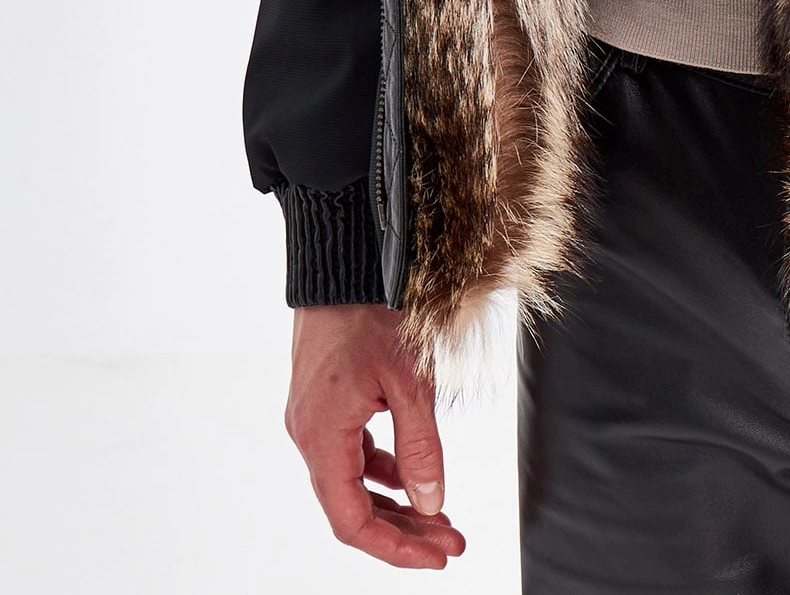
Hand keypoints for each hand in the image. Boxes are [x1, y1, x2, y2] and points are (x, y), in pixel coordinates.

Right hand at [286, 304, 466, 568]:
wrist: (342, 262)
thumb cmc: (369, 310)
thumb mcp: (408, 380)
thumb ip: (420, 446)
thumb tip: (432, 501)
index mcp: (321, 436)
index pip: (351, 520)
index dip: (393, 547)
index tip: (435, 557)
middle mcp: (309, 434)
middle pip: (353, 506)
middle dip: (404, 529)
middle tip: (450, 542)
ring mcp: (314, 418)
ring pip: (353, 481)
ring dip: (396, 501)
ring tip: (441, 516)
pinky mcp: (325, 402)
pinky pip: (351, 452)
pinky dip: (383, 469)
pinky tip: (413, 475)